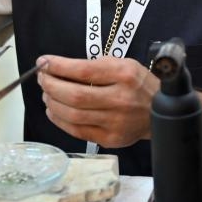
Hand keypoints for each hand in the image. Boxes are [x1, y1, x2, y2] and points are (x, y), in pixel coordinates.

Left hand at [37, 55, 158, 148]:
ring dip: (52, 103)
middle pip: (74, 95)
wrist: (160, 112)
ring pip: (72, 115)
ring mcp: (115, 122)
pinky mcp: (110, 139)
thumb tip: (59, 68)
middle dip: (51, 85)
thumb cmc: (138, 84)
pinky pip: (77, 131)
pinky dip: (60, 120)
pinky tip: (54, 110)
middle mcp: (120, 99)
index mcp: (124, 75)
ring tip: (47, 94)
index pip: (83, 71)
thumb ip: (95, 65)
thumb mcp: (123, 64)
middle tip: (42, 78)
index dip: (58, 66)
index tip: (43, 62)